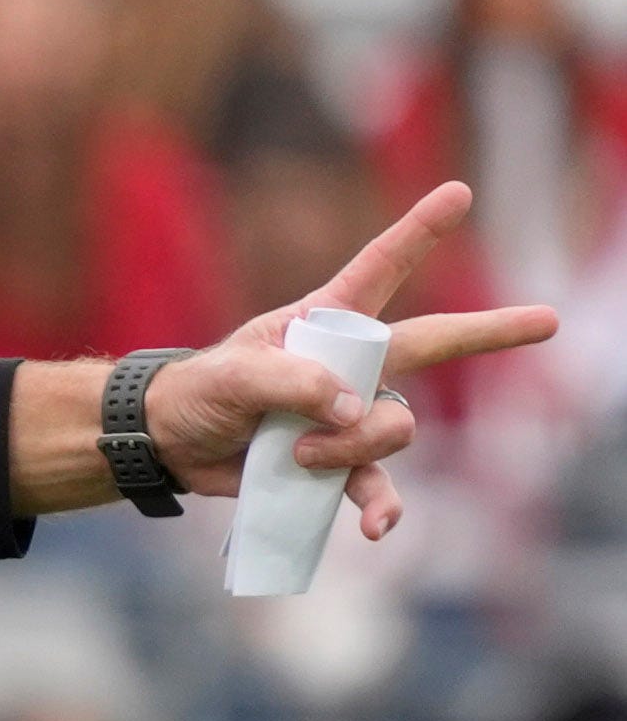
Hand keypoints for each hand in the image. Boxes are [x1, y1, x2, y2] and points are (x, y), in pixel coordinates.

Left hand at [142, 181, 557, 540]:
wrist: (173, 446)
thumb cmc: (200, 393)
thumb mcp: (233, 377)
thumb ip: (293, 384)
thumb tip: (355, 410)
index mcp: (323, 322)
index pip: (379, 270)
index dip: (418, 234)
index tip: (458, 194)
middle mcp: (350, 365)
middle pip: (433, 344)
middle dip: (490, 332)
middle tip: (547, 320)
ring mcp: (349, 415)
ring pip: (393, 428)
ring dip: (351, 447)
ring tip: (298, 453)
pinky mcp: (336, 463)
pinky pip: (376, 484)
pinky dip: (379, 504)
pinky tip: (376, 525)